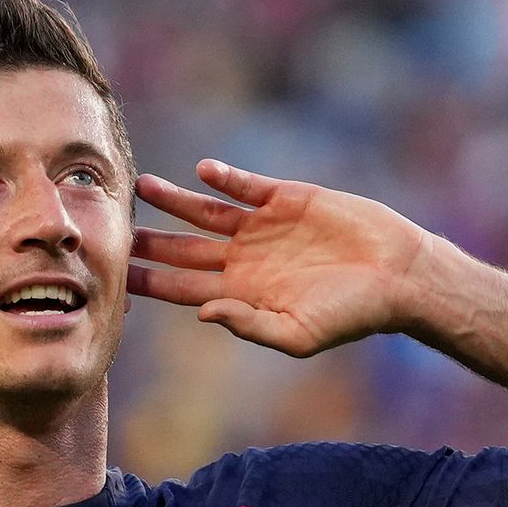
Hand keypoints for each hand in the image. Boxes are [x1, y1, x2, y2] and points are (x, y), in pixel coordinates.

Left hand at [127, 160, 437, 356]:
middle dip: (148, 239)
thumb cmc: (351, 316)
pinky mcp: (287, 198)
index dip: (149, 281)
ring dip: (174, 199)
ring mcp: (262, 227)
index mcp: (240, 294)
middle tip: (110, 226)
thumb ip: (249, 326)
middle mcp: (243, 260)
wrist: (397, 277)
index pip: (182, 288)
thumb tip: (203, 314)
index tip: (114, 274)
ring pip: (205, 211)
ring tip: (142, 184)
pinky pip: (247, 186)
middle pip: (183, 248)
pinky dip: (225, 178)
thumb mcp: (298, 335)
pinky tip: (204, 171)